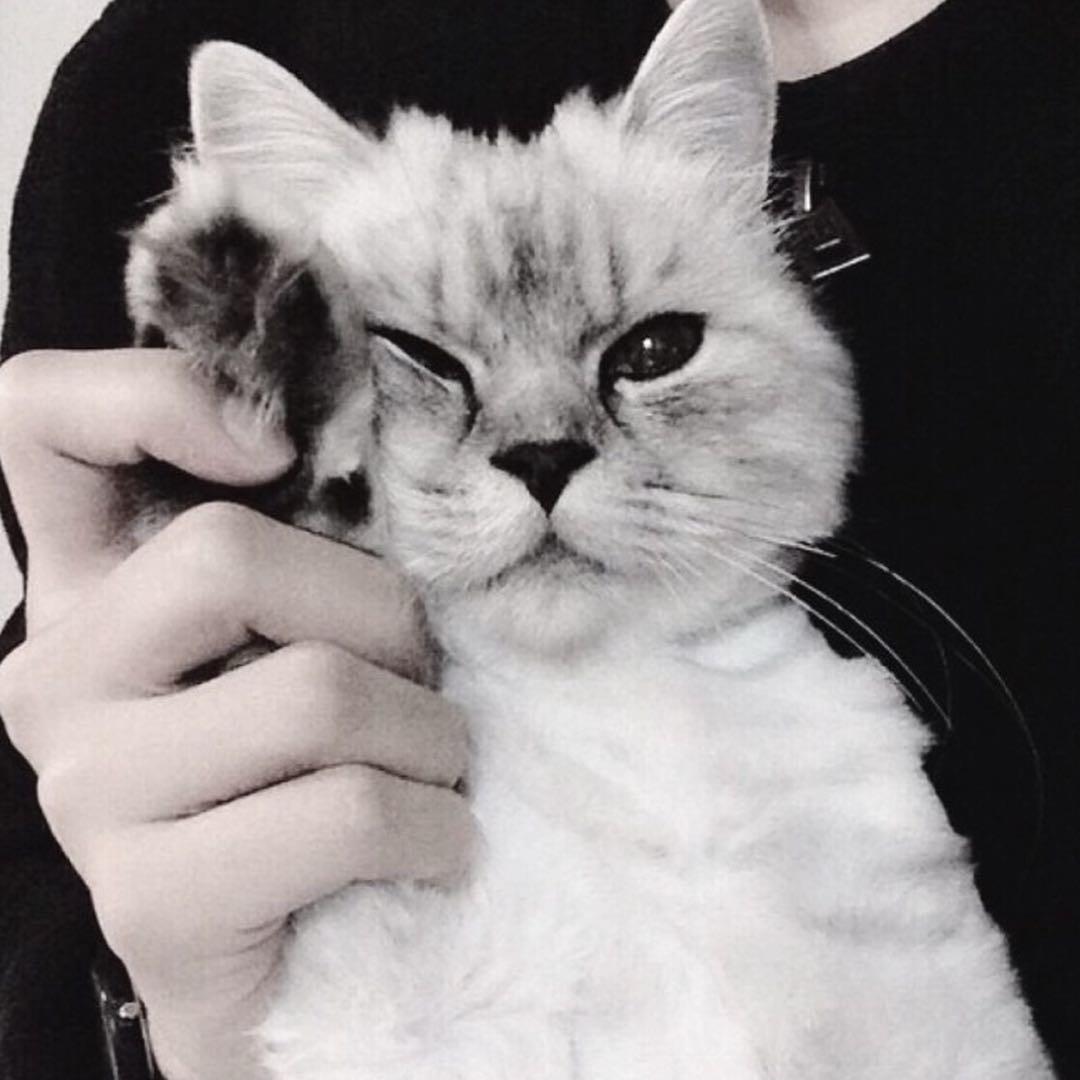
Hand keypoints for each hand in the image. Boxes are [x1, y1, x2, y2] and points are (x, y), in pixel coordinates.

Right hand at [0, 349, 471, 1079]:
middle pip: (229, 557)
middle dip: (381, 619)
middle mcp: (56, 676)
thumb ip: (315, 553)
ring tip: (431, 770)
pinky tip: (434, 844)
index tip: (276, 449)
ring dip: (427, 734)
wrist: (297, 949)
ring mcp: (88, 791)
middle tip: (417, 684)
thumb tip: (401, 480)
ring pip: (315, 691)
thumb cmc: (317, 769)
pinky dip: (432, 824)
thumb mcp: (312, 631)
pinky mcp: (151, 901)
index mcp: (91, 587)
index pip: (36, 420)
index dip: (150, 395)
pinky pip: (346, 811)